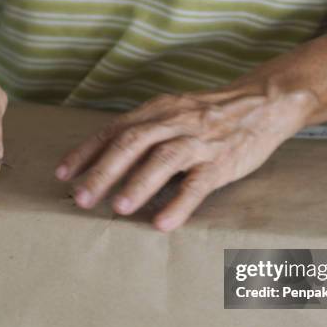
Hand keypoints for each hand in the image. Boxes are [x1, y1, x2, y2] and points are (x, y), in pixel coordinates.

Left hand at [55, 82, 317, 230]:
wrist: (262, 103)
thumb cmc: (211, 114)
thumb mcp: (174, 111)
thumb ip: (145, 129)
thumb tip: (108, 156)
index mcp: (158, 111)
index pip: (114, 130)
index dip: (86, 152)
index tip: (63, 173)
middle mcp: (174, 122)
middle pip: (132, 143)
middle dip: (103, 171)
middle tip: (81, 198)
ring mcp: (199, 141)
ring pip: (163, 158)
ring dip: (138, 183)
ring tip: (118, 208)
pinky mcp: (222, 161)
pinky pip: (198, 183)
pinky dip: (180, 203)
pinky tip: (163, 223)